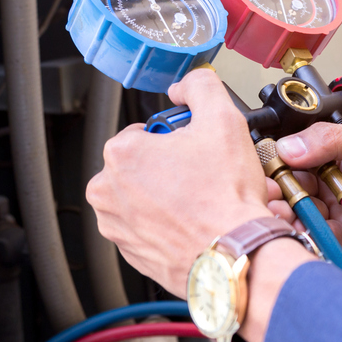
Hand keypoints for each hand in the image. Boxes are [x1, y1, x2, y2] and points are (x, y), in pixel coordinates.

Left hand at [86, 68, 272, 295]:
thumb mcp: (223, 119)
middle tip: (206, 176)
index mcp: (121, 154)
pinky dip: (170, 225)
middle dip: (175, 167)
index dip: (179, 137)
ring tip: (205, 200)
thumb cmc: (224, 199)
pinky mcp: (131, 253)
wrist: (234, 256)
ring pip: (147, 197)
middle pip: (146, 164)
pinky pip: (150, 228)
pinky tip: (198, 222)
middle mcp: (108, 191)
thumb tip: (187, 85)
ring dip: (172, 195)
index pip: (148, 131)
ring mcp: (117, 226)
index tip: (199, 150)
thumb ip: (200, 86)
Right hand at [270, 123, 341, 268]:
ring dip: (286, 214)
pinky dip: (306, 236)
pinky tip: (301, 229)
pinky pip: (317, 240)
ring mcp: (335, 214)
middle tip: (272, 192)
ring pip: (298, 215)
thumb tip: (290, 145)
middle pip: (288, 187)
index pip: (292, 155)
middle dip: (277, 190)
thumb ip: (332, 140)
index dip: (278, 160)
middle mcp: (329, 184)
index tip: (270, 165)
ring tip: (283, 211)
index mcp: (333, 155)